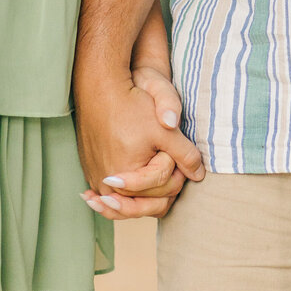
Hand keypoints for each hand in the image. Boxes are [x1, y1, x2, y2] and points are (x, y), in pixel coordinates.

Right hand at [75, 73, 204, 221]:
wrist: (101, 89)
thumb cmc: (132, 106)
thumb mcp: (165, 130)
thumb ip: (185, 154)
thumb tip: (199, 175)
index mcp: (126, 177)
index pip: (163, 185)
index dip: (175, 167)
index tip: (173, 151)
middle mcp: (107, 185)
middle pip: (146, 200)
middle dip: (163, 186)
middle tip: (173, 171)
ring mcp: (96, 179)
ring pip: (127, 201)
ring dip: (142, 199)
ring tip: (158, 193)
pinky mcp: (91, 171)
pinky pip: (111, 192)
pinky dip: (123, 194)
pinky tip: (129, 192)